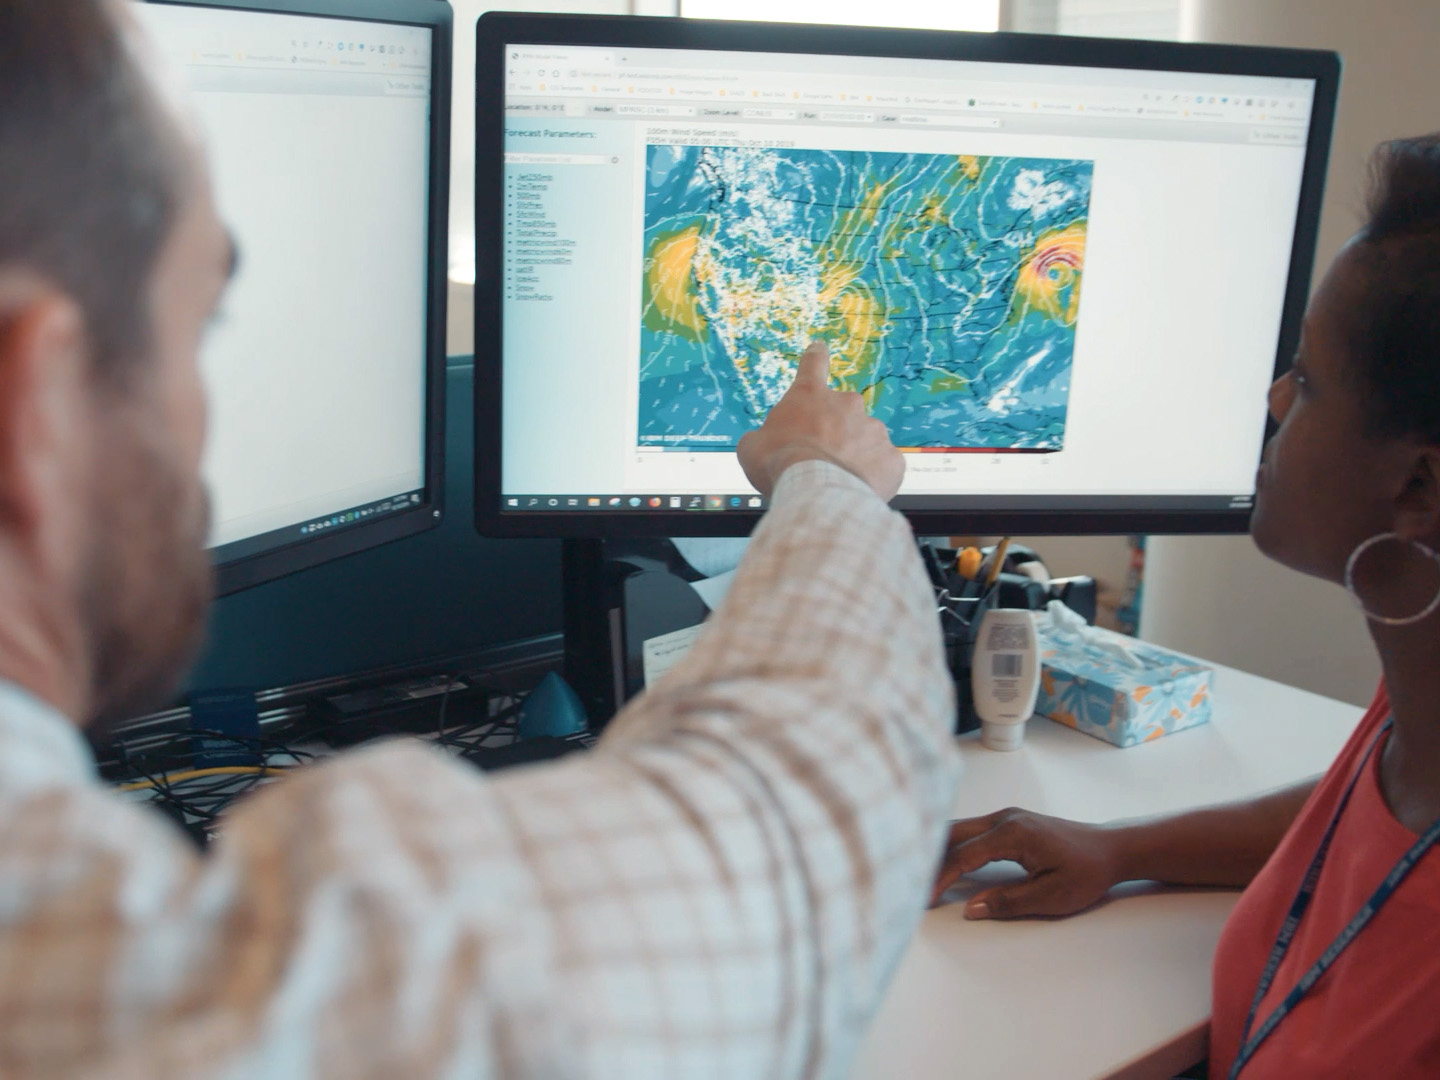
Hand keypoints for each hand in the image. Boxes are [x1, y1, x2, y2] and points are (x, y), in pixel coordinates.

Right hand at [737, 340, 903, 500]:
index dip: (816, 356)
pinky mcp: (890, 456)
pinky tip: (855, 487)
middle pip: (841, 413)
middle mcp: (846, 404)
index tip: (820, 347)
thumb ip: (763, 436)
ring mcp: (872, 429)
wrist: (816, 492)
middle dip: (832, 431)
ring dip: (852, 454)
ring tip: (835, 478)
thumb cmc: (779, 465)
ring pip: (863, 439)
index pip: (813, 364)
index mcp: (809, 395)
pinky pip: (881, 464)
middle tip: (818, 458)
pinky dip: (871, 474)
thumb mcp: (751, 447)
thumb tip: (763, 442)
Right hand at [930, 808, 1122, 918]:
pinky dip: (952, 845)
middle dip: (928, 857)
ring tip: (918, 873)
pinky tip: (942, 860)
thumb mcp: (1051, 896)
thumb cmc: (1086, 873)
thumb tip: (971, 909)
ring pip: (958, 828)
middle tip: (909, 883)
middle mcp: (1003, 818)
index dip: (941, 878)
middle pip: (952, 834)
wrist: (1111, 848)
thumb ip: (1008, 902)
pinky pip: (970, 830)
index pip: (964, 855)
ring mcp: (1005, 816)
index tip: (925, 899)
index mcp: (1012, 834)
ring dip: (938, 849)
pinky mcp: (1007, 821)